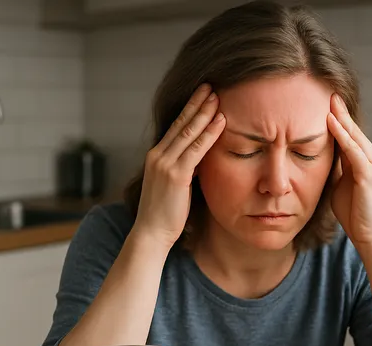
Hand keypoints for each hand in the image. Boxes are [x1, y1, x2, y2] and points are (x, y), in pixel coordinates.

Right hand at [134, 84, 225, 249]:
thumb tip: (199, 162)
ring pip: (188, 132)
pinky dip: (209, 133)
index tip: (201, 95)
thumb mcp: (173, 186)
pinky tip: (220, 121)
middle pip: (181, 123)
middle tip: (211, 85)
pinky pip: (196, 149)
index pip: (175, 127)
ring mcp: (165, 164)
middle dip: (197, 103)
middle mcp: (158, 155)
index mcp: (156, 156)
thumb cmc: (164, 215)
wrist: (151, 233)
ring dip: (205, 112)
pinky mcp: (176, 175)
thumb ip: (184, 170)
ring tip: (218, 96)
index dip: (189, 110)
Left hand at [327, 93, 371, 250]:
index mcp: (367, 163)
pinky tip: (331, 123)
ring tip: (330, 102)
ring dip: (341, 119)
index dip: (340, 120)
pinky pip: (354, 151)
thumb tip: (322, 158)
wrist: (371, 237)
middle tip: (329, 93)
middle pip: (355, 131)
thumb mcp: (341, 187)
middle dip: (342, 112)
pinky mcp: (370, 176)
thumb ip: (337, 171)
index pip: (352, 136)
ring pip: (356, 137)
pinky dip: (343, 136)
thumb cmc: (356, 215)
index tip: (328, 104)